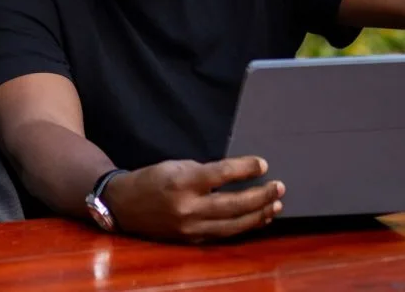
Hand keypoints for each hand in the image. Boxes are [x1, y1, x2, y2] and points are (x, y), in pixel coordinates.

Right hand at [104, 157, 282, 242]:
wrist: (125, 205)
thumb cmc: (152, 179)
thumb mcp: (176, 165)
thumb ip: (206, 172)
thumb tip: (237, 176)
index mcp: (182, 182)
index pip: (221, 175)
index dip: (245, 169)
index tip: (263, 164)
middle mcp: (187, 208)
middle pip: (233, 204)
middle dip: (261, 196)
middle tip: (279, 187)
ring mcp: (191, 227)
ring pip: (233, 224)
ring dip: (258, 214)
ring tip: (276, 204)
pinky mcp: (192, 240)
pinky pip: (224, 234)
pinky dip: (243, 226)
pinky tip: (258, 219)